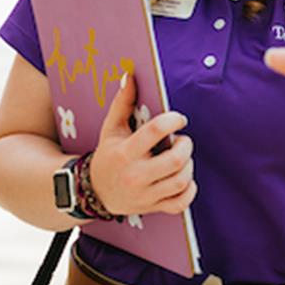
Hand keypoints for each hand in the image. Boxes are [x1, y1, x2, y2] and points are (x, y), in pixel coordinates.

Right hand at [89, 73, 196, 215]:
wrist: (95, 192)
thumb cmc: (108, 155)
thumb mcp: (111, 128)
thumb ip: (122, 102)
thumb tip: (130, 76)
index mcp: (125, 153)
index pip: (155, 131)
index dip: (173, 120)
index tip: (178, 119)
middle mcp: (135, 176)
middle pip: (175, 159)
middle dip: (185, 145)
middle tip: (181, 140)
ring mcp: (145, 195)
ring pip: (181, 180)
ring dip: (188, 165)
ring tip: (181, 157)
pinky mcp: (153, 208)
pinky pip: (181, 202)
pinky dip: (189, 190)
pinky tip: (183, 178)